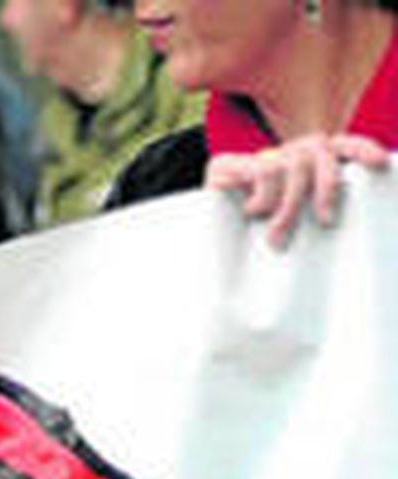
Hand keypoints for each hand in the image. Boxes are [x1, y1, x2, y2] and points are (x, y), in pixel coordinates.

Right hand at [206, 133, 388, 248]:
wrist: (198, 235)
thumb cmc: (251, 235)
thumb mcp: (288, 221)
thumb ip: (311, 208)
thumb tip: (338, 213)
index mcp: (306, 162)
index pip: (341, 145)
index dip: (362, 149)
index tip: (380, 164)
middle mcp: (285, 153)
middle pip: (319, 154)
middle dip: (325, 190)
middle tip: (324, 222)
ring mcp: (257, 158)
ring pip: (292, 165)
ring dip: (289, 206)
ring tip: (276, 234)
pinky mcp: (227, 164)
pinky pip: (263, 171)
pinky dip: (263, 197)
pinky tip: (251, 211)